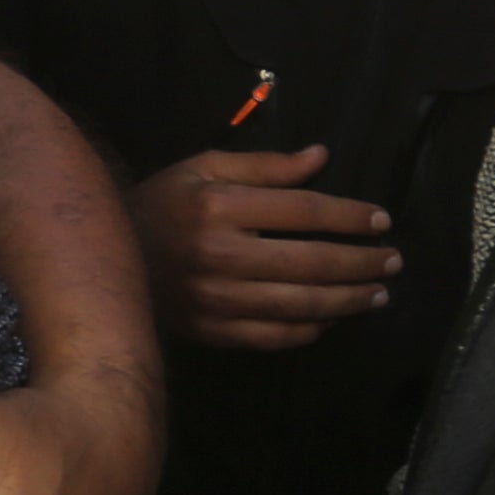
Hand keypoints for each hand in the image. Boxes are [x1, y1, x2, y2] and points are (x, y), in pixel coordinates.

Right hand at [135, 142, 395, 349]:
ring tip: (377, 295)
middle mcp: (221, 254)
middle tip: (393, 262)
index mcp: (220, 206)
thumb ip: (265, 166)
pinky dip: (309, 331)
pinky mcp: (211, 330)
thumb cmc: (159, 204)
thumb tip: (320, 158)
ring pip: (299, 304)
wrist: (102, 260)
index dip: (350, 216)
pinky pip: (273, 336)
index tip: (381, 221)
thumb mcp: (203, 168)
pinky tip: (332, 320)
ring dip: (347, 301)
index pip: (304, 211)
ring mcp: (216, 299)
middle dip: (361, 263)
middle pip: (311, 261)